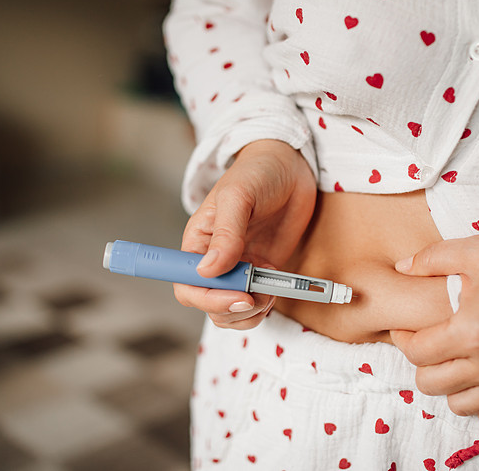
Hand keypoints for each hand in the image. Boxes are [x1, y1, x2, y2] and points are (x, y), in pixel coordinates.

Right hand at [174, 139, 316, 329]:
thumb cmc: (258, 172)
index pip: (187, 284)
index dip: (207, 299)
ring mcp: (239, 268)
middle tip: (259, 296)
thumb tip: (208, 269)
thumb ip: (227, 233)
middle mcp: (214, 260)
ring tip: (270, 290)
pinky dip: (266, 304)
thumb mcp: (238, 196)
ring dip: (251, 312)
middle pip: (209, 304)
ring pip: (233, 311)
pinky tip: (277, 284)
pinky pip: (256, 302)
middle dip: (233, 308)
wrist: (291, 166)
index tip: (237, 296)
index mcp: (198, 242)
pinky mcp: (261, 271)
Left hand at [390, 233, 478, 429]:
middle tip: (429, 344)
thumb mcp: (474, 250)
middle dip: (422, 364)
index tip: (406, 328)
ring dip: (450, 387)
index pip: (416, 352)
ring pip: (462, 406)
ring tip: (454, 364)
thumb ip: (430, 259)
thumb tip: (401, 267)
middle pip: (431, 384)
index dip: (403, 339)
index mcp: (467, 333)